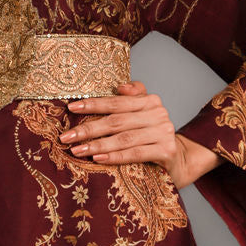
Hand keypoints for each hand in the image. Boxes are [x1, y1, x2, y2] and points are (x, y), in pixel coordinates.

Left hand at [58, 81, 218, 188]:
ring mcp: (164, 132)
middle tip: (67, 136)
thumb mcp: (142, 114)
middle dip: (88, 129)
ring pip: (124, 138)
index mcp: (150, 100)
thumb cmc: (151, 135)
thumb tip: (119, 86)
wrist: (178, 159)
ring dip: (97, 145)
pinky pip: (135, 153)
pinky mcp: (166, 150)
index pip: (116, 102)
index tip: (71, 108)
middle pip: (116, 121)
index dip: (93, 104)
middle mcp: (159, 113)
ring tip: (77, 150)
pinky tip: (98, 158)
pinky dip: (115, 156)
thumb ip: (132, 97)